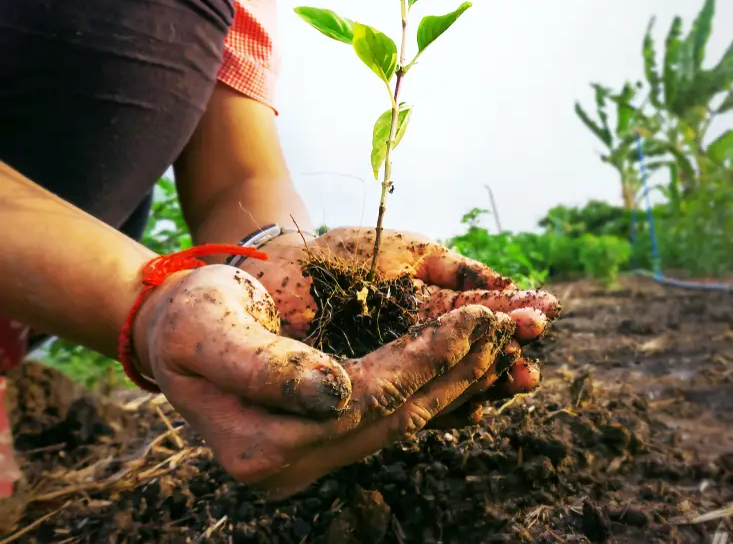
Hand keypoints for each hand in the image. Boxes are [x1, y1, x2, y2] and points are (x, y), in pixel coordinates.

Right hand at [132, 263, 515, 497]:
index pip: (367, 399)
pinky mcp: (324, 448)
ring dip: (454, 384)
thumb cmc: (189, 319)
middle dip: (455, 369)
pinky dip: (433, 393)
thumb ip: (264, 365)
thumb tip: (334, 393)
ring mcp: (309, 465)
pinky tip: (470, 371)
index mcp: (259, 445)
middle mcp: (289, 469)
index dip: (427, 358)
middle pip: (392, 418)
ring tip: (499, 343)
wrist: (175, 335)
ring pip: (399, 425)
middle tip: (505, 325)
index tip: (478, 316)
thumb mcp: (211, 329)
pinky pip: (390, 423)